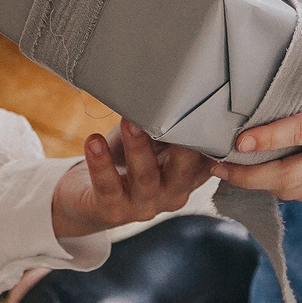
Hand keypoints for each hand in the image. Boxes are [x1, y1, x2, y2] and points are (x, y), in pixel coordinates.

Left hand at [51, 118, 213, 237]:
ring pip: (144, 177)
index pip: (208, 161)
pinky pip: (107, 187)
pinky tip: (94, 142)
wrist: (88, 203)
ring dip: (138, 147)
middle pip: (183, 170)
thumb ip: (167, 127)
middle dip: (180, 144)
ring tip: (129, 122)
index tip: (211, 111)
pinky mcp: (112, 211)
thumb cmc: (126, 162)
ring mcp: (142, 206)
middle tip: (174, 113)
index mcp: (187, 178)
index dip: (212, 141)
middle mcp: (171, 195)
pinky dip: (101, 163)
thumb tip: (179, 91)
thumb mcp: (152, 145)